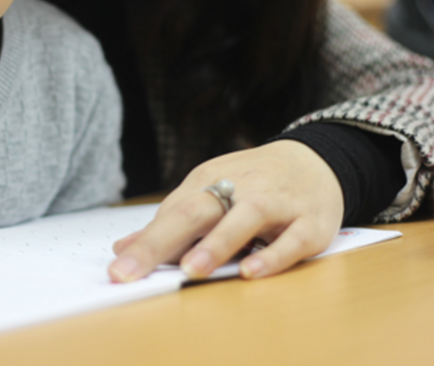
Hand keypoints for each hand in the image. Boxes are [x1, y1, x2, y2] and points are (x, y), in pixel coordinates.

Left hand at [108, 140, 343, 281]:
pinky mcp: (311, 223)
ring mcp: (278, 204)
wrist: (315, 161)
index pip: (171, 212)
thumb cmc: (253, 184)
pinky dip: (273, 256)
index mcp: (209, 182)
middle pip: (196, 210)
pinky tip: (249, 272)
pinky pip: (293, 240)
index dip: (143, 243)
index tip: (117, 271)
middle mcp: (241, 188)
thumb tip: (123, 248)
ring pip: (247, 217)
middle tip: (132, 272)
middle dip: (160, 242)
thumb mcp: (209, 193)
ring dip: (217, 243)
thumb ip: (169, 222)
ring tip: (191, 270)